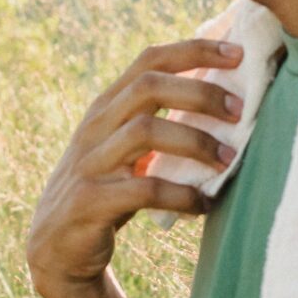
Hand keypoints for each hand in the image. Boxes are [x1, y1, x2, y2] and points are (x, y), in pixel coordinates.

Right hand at [24, 39, 243, 297]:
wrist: (57, 247)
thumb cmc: (108, 190)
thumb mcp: (124, 149)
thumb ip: (158, 123)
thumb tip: (226, 103)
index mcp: (107, 107)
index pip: (150, 61)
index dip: (194, 51)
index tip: (237, 54)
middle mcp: (95, 127)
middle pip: (149, 87)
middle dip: (200, 93)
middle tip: (240, 111)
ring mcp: (89, 162)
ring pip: (145, 131)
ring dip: (195, 142)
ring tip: (228, 160)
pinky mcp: (90, 201)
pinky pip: (144, 190)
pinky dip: (181, 195)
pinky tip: (204, 205)